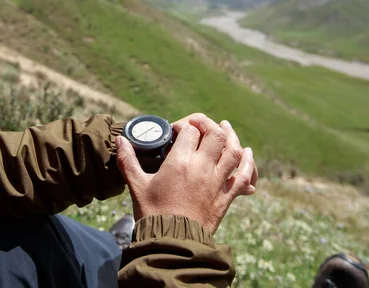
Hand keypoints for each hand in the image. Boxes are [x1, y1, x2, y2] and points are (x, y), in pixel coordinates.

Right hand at [116, 113, 256, 233]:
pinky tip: (248, 153)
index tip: (175, 131)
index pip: (189, 130)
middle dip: (208, 124)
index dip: (183, 125)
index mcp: (179, 162)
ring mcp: (217, 182)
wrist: (172, 244)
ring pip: (233, 151)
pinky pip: (244, 176)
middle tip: (200, 125)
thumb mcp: (137, 185)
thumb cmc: (152, 214)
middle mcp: (202, 168)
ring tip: (226, 128)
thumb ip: (128, 160)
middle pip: (215, 134)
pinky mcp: (226, 197)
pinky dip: (249, 163)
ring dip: (232, 136)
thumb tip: (120, 140)